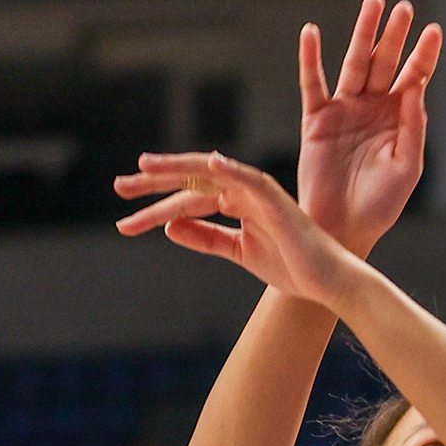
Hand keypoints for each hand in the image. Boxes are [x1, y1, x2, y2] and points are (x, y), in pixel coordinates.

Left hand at [114, 151, 361, 309]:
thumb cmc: (291, 266)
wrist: (326, 282)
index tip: (125, 216)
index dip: (154, 205)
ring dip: (177, 171)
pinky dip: (232, 169)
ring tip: (145, 169)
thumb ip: (205, 237)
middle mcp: (244, 191)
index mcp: (236, 202)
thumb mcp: (238, 252)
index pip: (188, 196)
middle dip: (154, 183)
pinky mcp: (277, 201)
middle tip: (119, 187)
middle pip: (191, 180)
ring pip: (211, 175)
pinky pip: (251, 180)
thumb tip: (168, 227)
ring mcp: (260, 193)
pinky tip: (210, 163)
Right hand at [297, 0, 441, 255]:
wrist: (342, 229)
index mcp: (398, 119)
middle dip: (394, 34)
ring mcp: (344, 111)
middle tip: (403, 6)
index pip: (415, 77)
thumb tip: (416, 88)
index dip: (424, 54)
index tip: (435, 29)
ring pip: (354, 63)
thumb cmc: (379, 204)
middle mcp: (372, 108)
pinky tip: (312, 33)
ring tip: (373, 4)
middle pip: (386, 62)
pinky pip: (312, 84)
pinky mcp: (316, 120)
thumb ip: (413, 127)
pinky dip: (311, 58)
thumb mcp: (407, 167)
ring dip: (363, 34)